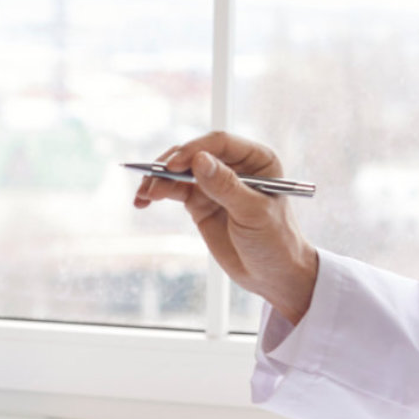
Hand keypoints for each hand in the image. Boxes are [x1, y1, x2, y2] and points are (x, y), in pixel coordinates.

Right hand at [133, 132, 318, 324]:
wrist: (272, 276)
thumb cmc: (275, 241)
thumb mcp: (253, 213)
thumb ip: (226, 186)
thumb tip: (198, 159)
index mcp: (257, 159)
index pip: (220, 143)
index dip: (195, 149)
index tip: (175, 165)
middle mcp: (235, 166)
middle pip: (195, 153)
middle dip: (170, 165)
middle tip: (153, 179)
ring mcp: (215, 183)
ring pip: (180, 171)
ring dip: (158, 179)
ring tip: (143, 195)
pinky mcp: (200, 202)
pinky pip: (174, 190)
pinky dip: (157, 192)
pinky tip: (143, 201)